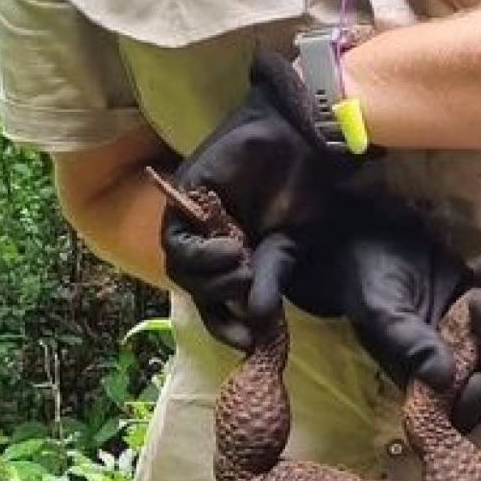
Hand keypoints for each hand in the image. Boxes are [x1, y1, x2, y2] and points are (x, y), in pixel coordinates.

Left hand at [162, 50, 347, 348]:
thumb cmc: (304, 187)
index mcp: (236, 255)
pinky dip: (200, 255)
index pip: (217, 301)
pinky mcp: (185, 199)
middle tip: (249, 284)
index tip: (246, 342)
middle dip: (220, 299)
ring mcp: (196, 221)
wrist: (300, 138)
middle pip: (196, 288)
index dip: (225, 326)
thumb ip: (270, 278)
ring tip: (242, 264)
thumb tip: (258, 320)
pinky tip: (230, 248)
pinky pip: (177, 242)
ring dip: (211, 278)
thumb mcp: (290, 244)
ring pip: (181, 270)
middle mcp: (211, 241)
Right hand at [286, 204, 480, 432]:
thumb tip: (443, 379)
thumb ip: (410, 345)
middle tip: (477, 295)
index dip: (474, 404)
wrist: (371, 237)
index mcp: (426, 376)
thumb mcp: (382, 314)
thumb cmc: (369, 280)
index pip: (460, 410)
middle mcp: (456, 357)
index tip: (477, 379)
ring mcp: (475, 327)